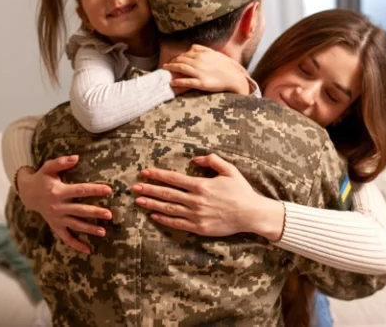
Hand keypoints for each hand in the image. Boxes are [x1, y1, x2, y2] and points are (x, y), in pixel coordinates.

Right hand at [16, 155, 112, 253]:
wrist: (28, 193)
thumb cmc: (42, 178)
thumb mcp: (48, 167)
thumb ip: (61, 162)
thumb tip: (76, 157)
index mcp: (58, 191)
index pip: (80, 191)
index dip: (95, 190)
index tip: (108, 190)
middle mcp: (58, 206)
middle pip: (80, 210)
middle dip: (95, 213)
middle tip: (110, 214)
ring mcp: (57, 218)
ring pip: (75, 225)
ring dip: (89, 229)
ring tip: (103, 232)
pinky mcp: (55, 225)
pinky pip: (66, 237)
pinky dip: (76, 244)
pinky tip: (88, 250)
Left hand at [131, 154, 284, 239]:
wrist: (251, 214)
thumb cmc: (241, 191)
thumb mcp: (229, 170)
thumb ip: (212, 160)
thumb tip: (195, 158)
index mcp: (201, 185)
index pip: (173, 178)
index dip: (157, 175)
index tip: (144, 172)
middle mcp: (195, 200)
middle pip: (166, 193)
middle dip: (149, 189)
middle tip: (134, 187)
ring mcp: (196, 215)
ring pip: (168, 209)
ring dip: (152, 204)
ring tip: (139, 201)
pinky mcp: (198, 227)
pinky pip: (177, 223)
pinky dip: (163, 220)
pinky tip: (153, 216)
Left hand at [163, 44, 251, 94]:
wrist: (235, 78)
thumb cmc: (226, 66)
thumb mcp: (214, 53)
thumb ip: (202, 49)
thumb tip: (190, 47)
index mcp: (202, 54)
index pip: (185, 54)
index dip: (177, 57)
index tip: (172, 60)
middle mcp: (199, 61)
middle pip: (181, 60)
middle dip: (172, 62)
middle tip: (166, 65)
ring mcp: (200, 72)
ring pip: (181, 69)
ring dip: (171, 69)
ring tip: (165, 70)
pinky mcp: (201, 83)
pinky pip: (186, 81)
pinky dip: (177, 81)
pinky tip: (172, 82)